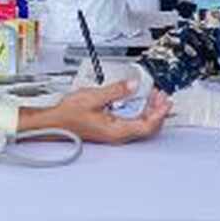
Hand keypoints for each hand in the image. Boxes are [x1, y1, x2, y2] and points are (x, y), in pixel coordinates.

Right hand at [31, 80, 170, 144]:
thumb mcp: (93, 97)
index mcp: (116, 130)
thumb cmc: (67, 116)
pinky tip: (134, 99)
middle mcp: (117, 134)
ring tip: (150, 94)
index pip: (147, 126)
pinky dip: (136, 110)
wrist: (53, 122)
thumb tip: (133, 86)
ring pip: (139, 124)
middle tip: (161, 95)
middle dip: (157, 110)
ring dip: (147, 109)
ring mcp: (113, 132)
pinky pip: (130, 121)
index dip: (159, 114)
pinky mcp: (109, 128)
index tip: (166, 102)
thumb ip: (116, 91)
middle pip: (146, 127)